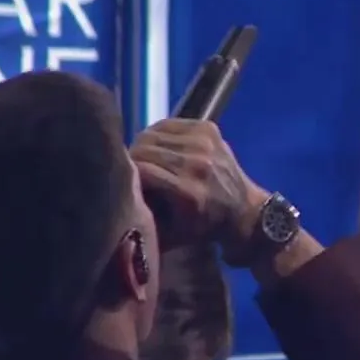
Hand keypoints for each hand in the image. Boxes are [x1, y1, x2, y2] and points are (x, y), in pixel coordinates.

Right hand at [131, 119, 269, 253]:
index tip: (123, 182)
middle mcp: (196, 163)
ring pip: (152, 134)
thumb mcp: (171, 235)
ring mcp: (204, 142)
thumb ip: (143, 218)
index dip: (127, 173)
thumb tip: (114, 197)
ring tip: (145, 160)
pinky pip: (167, 124)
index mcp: (187, 191)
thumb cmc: (203, 227)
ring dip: (143, 146)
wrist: (244, 210)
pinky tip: (162, 148)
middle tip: (132, 171)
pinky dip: (159, 135)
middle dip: (132, 159)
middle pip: (144, 148)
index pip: (141, 169)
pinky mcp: (207, 128)